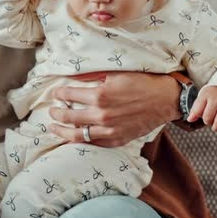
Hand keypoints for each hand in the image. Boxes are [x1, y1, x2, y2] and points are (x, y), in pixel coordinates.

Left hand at [46, 71, 181, 147]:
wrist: (165, 100)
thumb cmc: (142, 83)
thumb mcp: (116, 73)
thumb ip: (93, 76)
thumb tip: (74, 77)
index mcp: (100, 95)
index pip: (69, 94)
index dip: (59, 93)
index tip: (55, 93)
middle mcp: (102, 115)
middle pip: (69, 116)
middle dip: (56, 113)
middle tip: (51, 111)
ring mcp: (109, 130)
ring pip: (77, 135)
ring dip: (62, 131)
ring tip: (53, 127)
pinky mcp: (117, 139)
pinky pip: (94, 143)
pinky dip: (82, 141)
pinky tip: (74, 138)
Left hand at [187, 86, 216, 132]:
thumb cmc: (214, 95)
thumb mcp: (203, 98)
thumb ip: (196, 108)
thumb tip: (189, 120)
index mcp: (207, 94)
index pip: (197, 111)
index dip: (196, 117)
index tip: (198, 117)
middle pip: (208, 118)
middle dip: (207, 122)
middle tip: (209, 120)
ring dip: (215, 127)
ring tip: (215, 125)